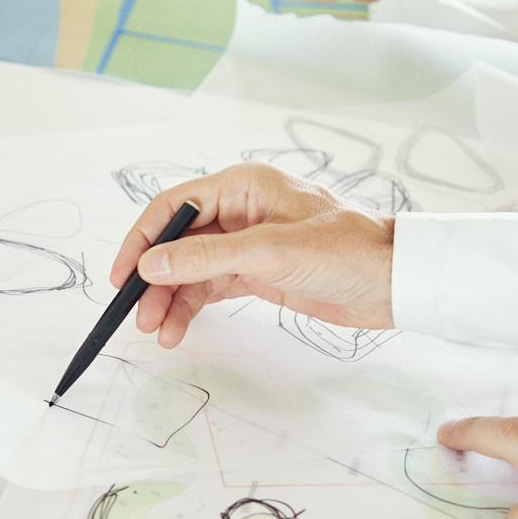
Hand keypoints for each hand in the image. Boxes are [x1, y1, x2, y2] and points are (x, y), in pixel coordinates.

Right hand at [109, 161, 394, 347]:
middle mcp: (241, 210)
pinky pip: (211, 287)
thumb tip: (153, 264)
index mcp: (243, 186)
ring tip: (158, 332)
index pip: (174, 207)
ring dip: (171, 299)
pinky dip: (192, 307)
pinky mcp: (259, 272)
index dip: (142, 240)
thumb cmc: (348, 250)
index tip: (122, 275)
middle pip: (178, 242)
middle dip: (155, 279)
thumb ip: (208, 257)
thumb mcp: (271, 251)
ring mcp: (248, 243)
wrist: (395, 282)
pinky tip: (178, 329)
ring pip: (191, 269)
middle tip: (139, 315)